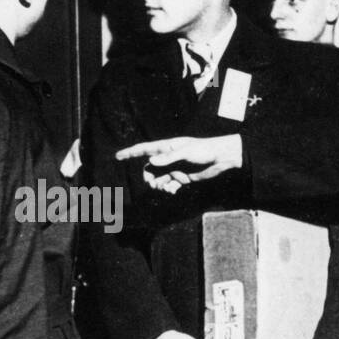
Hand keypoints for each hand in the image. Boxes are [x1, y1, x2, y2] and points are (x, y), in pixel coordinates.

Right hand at [115, 134, 242, 193]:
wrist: (221, 159)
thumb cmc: (204, 150)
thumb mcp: (186, 152)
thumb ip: (169, 158)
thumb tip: (151, 163)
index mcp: (167, 147)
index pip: (144, 149)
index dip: (130, 152)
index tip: (117, 156)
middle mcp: (169, 158)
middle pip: (149, 169)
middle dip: (148, 177)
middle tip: (153, 184)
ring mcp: (175, 168)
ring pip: (159, 178)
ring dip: (158, 185)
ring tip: (166, 189)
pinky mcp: (183, 178)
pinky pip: (169, 185)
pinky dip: (168, 189)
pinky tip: (173, 191)